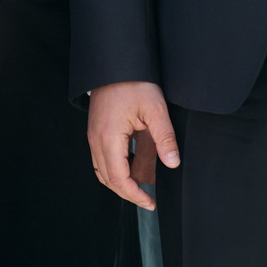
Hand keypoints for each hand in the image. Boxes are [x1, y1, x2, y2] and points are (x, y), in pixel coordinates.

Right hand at [87, 81, 178, 210]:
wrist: (114, 63)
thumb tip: (173, 162)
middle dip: (128, 193)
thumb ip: (164, 137)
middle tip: (148, 200)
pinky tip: (131, 167)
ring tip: (141, 186)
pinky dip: (115, 169)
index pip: (119, 179)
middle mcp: (96, 141)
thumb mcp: (155, 109)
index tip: (150, 202)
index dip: (135, 195)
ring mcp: (93, 136)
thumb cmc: (134, 83)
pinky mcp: (95, 131)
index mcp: (109, 139)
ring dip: (120, 182)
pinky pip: (101, 159)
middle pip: (108, 180)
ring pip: (102, 171)